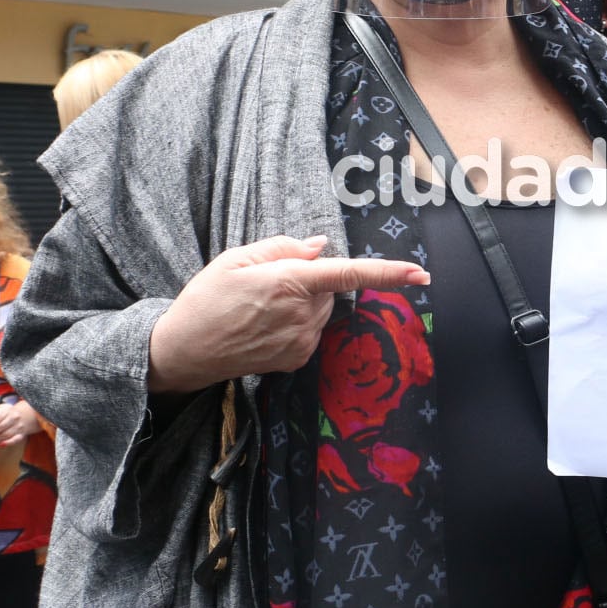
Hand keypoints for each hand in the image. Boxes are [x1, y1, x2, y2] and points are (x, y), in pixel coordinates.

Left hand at [0, 399, 42, 449]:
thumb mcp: (1, 411)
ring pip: (5, 435)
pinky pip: (16, 439)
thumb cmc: (10, 413)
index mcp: (6, 411)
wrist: (30, 413)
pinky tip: (1, 445)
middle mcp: (13, 418)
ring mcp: (19, 426)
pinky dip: (8, 442)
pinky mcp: (22, 434)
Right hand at [148, 235, 429, 393]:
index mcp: (288, 282)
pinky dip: (296, 324)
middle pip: (329, 290)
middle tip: (266, 286)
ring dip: (303, 304)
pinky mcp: (297, 359)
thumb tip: (322, 248)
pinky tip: (264, 328)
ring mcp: (301, 341)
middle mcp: (301, 315)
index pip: (348, 274)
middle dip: (311, 283)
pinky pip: (311, 331)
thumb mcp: (236, 259)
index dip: (388, 273)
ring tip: (259, 309)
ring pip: (321, 311)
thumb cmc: (206, 299)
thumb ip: (284, 248)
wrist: (185, 351)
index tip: (420, 274)